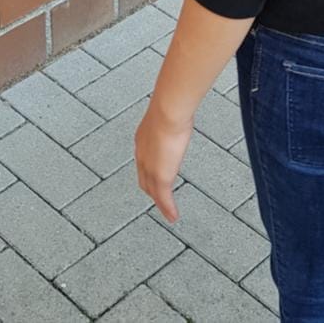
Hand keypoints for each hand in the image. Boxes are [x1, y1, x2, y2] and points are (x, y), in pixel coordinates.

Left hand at [135, 100, 192, 222]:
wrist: (168, 112)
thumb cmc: (171, 106)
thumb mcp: (169, 112)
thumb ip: (172, 116)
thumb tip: (181, 107)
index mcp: (142, 138)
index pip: (143, 160)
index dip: (148, 169)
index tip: (154, 175)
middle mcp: (142, 154)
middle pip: (144, 179)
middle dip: (151, 190)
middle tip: (160, 198)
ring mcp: (150, 167)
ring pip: (152, 191)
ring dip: (160, 202)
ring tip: (167, 211)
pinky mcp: (161, 177)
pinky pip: (163, 199)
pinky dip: (168, 209)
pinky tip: (173, 216)